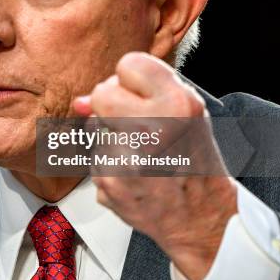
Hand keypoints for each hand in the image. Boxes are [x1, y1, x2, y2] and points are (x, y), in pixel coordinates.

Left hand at [73, 51, 237, 279]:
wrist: (198, 215)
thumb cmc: (191, 159)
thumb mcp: (183, 113)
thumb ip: (138, 93)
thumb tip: (80, 102)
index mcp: (178, 104)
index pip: (129, 64)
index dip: (130, 82)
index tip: (140, 97)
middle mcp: (154, 128)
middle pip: (102, 93)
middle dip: (111, 107)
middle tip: (134, 126)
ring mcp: (130, 157)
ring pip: (95, 128)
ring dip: (111, 139)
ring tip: (141, 156)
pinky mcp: (111, 182)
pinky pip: (94, 158)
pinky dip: (109, 166)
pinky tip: (133, 176)